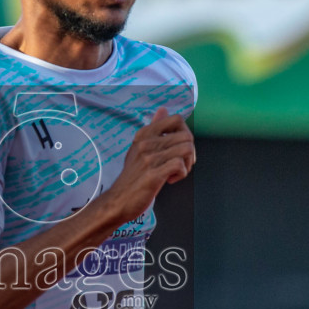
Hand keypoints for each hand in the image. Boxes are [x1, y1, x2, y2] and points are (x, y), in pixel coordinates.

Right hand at [100, 108, 194, 223]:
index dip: (185, 133)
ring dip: (187, 163)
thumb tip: (163, 109)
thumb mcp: (139, 148)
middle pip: (186, 136)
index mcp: (144, 134)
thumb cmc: (133, 176)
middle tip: (180, 165)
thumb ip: (153, 129)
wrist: (118, 200)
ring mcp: (149, 159)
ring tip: (176, 172)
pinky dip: (181, 174)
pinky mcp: (153, 174)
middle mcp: (146, 143)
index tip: (178, 148)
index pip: (176, 119)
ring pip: (186, 149)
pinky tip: (170, 180)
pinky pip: (179, 165)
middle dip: (190, 152)